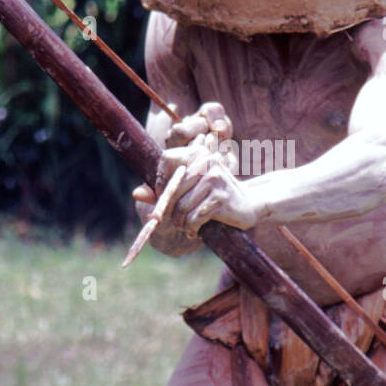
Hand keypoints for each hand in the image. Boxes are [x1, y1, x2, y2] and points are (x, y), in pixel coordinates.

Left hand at [133, 100, 233, 222]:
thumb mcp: (190, 188)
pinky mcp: (221, 198)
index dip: (160, 181)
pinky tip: (196, 232)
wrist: (249, 203)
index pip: (166, 160)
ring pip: (181, 207)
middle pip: (172, 189)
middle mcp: (206, 161)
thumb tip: (136, 194)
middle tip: (177, 221)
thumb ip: (163, 190)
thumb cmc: (214, 195)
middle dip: (170, 210)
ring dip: (181, 223)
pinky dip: (192, 229)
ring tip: (187, 227)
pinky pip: (194, 218)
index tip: (164, 197)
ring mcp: (215, 179)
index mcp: (197, 153)